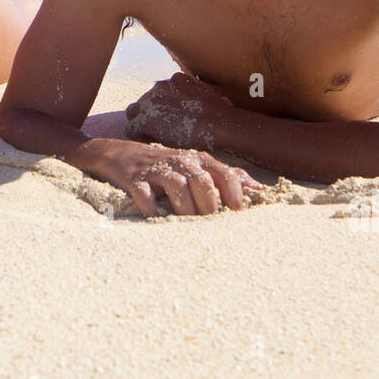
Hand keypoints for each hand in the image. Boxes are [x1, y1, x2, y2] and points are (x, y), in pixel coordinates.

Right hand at [72, 137, 260, 216]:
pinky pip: (144, 194)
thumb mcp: (196, 165)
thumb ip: (226, 175)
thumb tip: (258, 188)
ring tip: (187, 225)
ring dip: (185, 208)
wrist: (119, 154)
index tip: (237, 213)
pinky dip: (152, 208)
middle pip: (203, 181)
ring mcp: (156, 169)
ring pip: (177, 186)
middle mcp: (180, 161)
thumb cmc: (166, 165)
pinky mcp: (134, 179)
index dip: (235, 193)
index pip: (224, 173)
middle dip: (209, 205)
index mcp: (198, 160)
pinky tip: (157, 219)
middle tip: (209, 224)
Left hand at [124, 72, 232, 150]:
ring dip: (141, 124)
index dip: (161, 109)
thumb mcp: (212, 97)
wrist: (219, 124)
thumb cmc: (222, 115)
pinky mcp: (146, 119)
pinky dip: (138, 137)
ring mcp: (151, 102)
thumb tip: (216, 103)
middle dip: (149, 115)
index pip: (158, 93)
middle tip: (162, 131)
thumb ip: (201, 97)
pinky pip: (131, 128)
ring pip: (133, 113)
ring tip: (153, 137)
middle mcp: (160, 87)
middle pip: (143, 102)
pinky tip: (151, 143)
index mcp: (175, 80)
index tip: (171, 121)